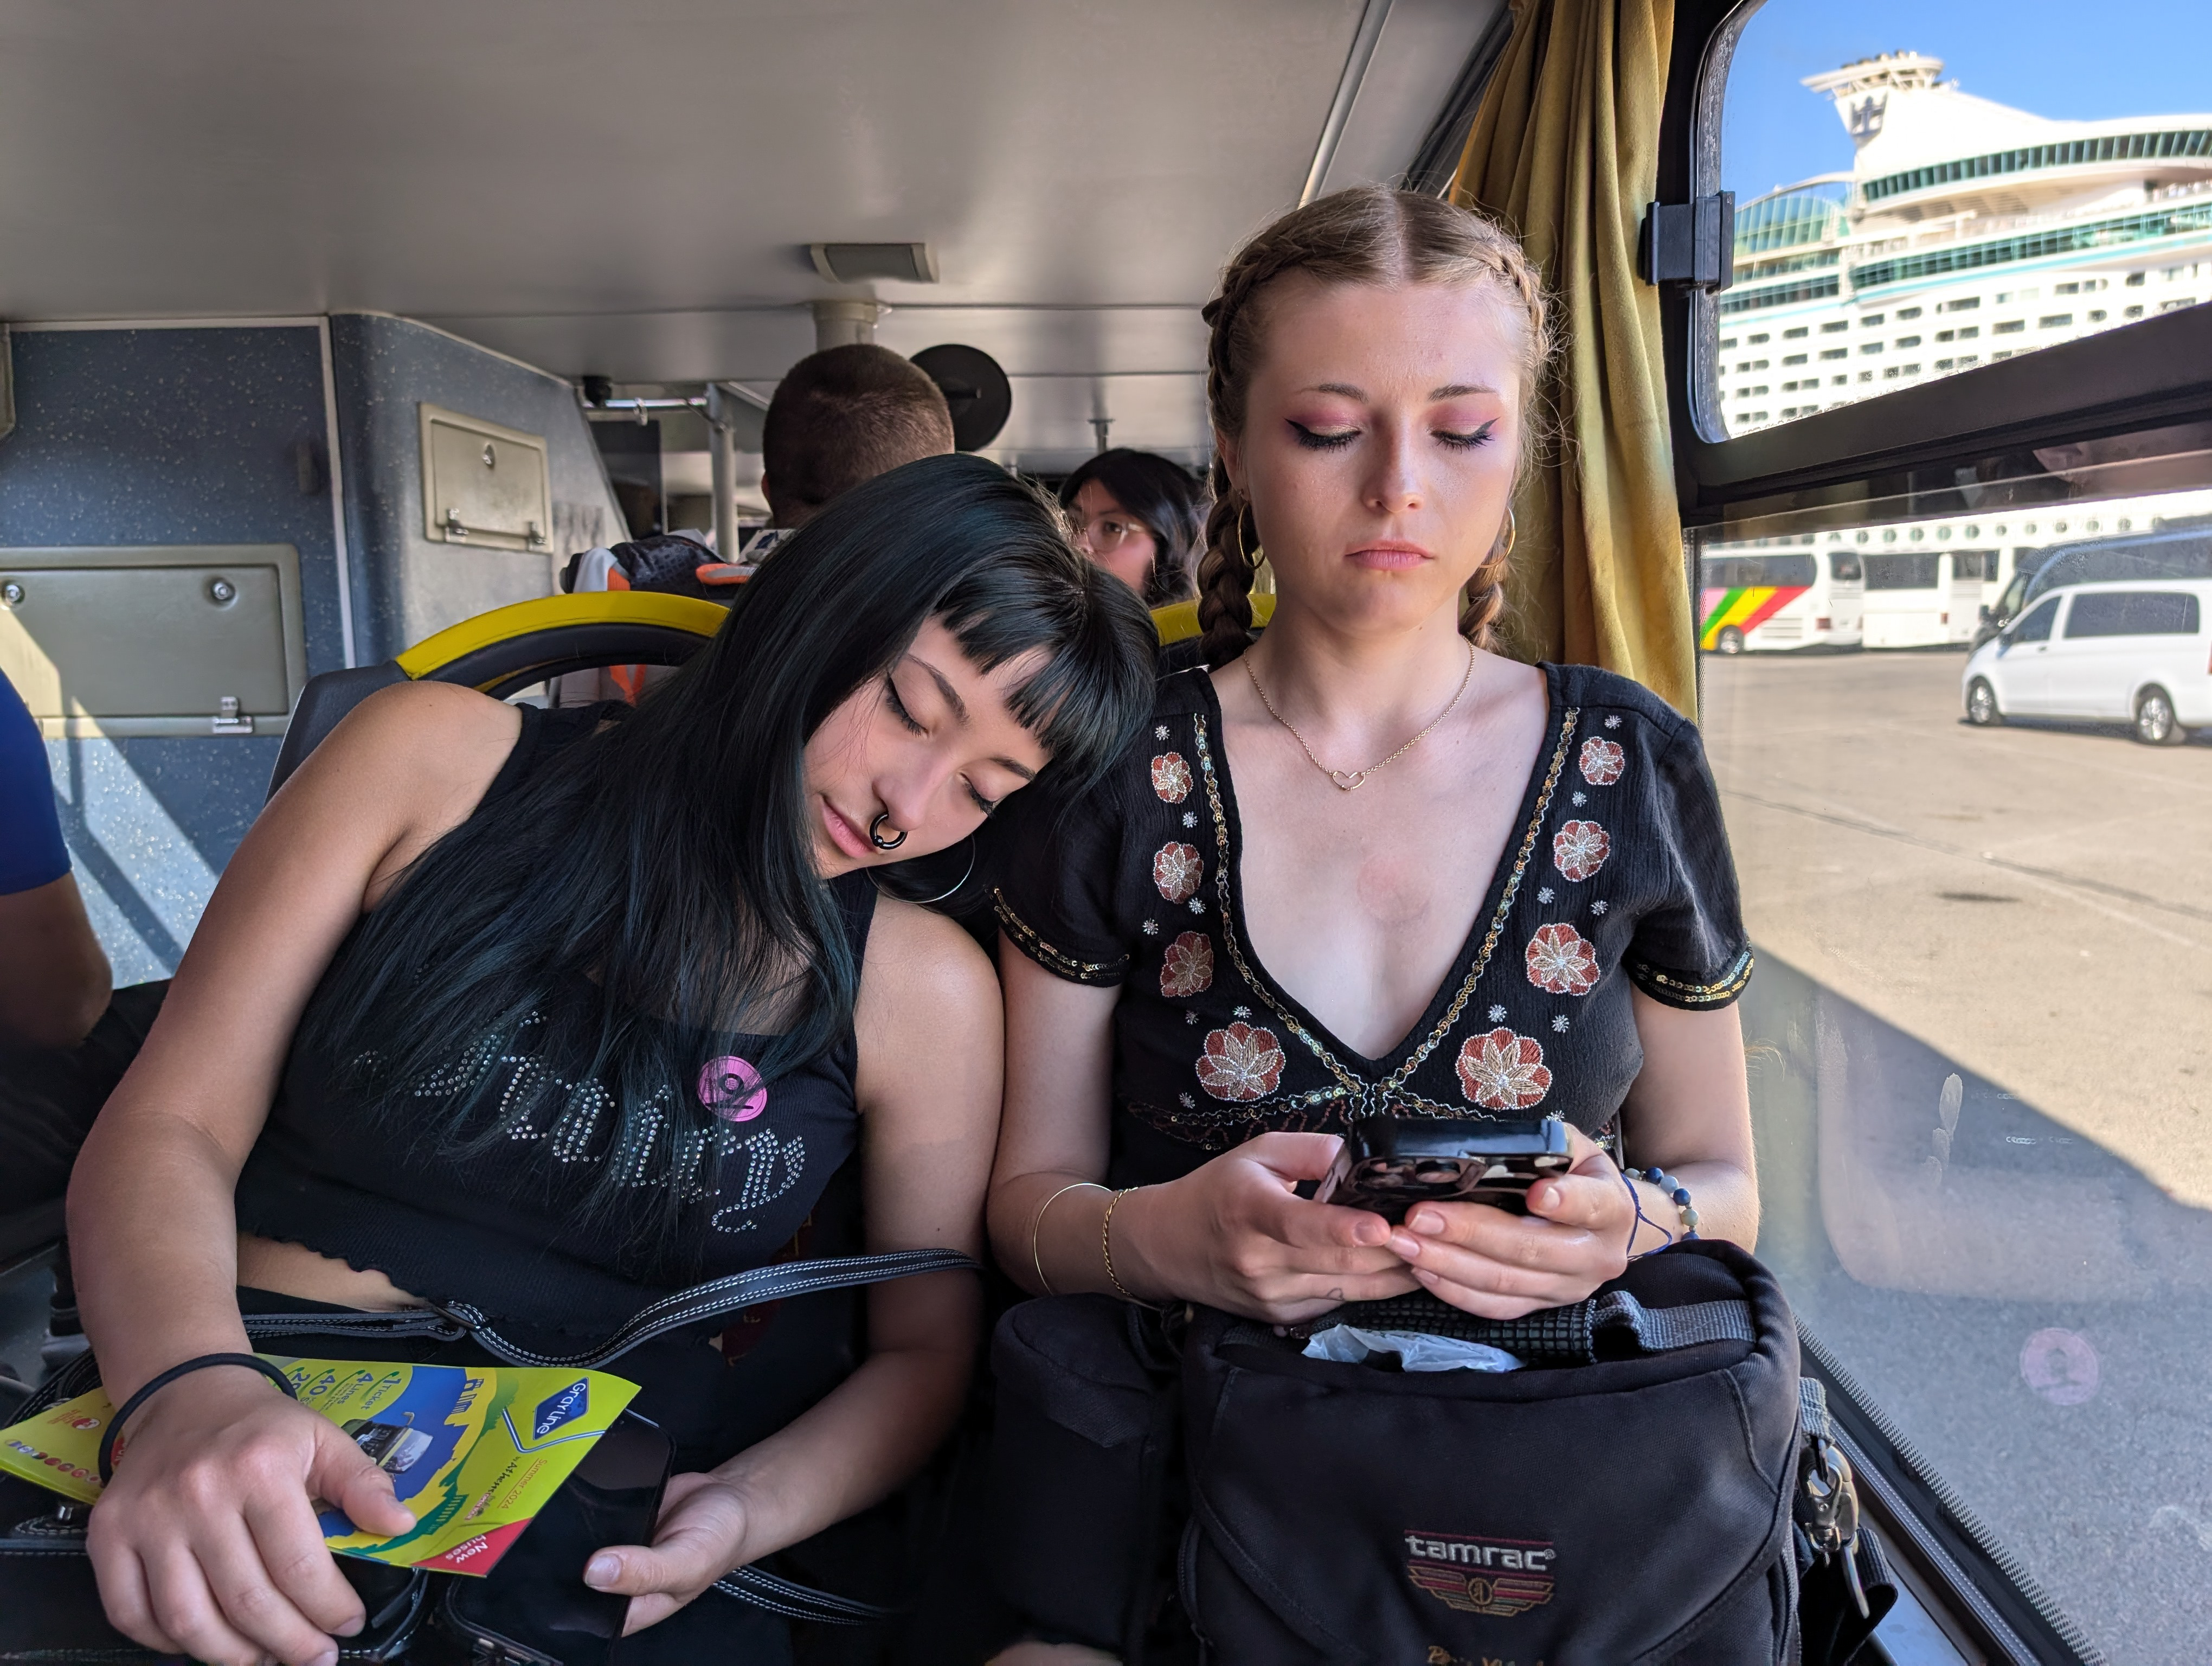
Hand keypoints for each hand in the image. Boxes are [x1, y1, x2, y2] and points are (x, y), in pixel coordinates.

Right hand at [85, 1364, 416, 1665]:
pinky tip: (205, 1641)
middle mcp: (198, 1496)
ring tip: (265, 1657)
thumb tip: (400, 1525)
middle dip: (290, 1643)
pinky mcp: (108, 1536)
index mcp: (260, 1469)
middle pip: (247, 1601)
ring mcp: (147, 1519)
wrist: (186, 1396)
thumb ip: (363, 1483)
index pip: (299, 1565)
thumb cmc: (260, 1426)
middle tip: (313, 1656)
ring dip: (232, 1655)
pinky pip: (131, 1614)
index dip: (328, 1608)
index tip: (348, 1625)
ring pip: (188, 1620)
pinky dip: (167, 1643)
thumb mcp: (324, 1438)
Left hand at [585, 1470, 752, 1634]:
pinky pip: (593, 1516)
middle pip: (577, 1580)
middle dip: (575, 1560)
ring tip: (610, 1518)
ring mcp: (617, 1551)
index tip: (576, 1573)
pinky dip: (594, 1507)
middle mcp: (621, 1583)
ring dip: (582, 1531)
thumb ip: (645, 1571)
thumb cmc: (720, 1540)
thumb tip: (596, 1572)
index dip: (574, 1598)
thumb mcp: (689, 1563)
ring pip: (580, 1546)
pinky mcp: (617, 1521)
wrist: (733, 1497)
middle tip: (595, 1540)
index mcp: (635, 1609)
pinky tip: (608, 1501)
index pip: (587, 1616)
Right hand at [1123, 1131, 1418, 1322]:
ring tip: (1437, 1255)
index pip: (1300, 1225)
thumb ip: (1311, 1152)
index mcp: (1249, 1209)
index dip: (1343, 1229)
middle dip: (1395, 1252)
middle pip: (1339, 1264)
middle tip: (1437, 1234)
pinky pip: (1337, 1305)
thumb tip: (1363, 1160)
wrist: (1168, 1247)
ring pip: (1348, 1290)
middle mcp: (1258, 1260)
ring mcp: (1270, 1296)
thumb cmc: (1218, 1191)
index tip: (1382, 1227)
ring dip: (1395, 1275)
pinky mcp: (1280, 1318)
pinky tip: (1400, 1273)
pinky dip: (1371, 1289)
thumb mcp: (1257, 1153)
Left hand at [1384, 1127, 1633, 1319]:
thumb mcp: (1575, 1149)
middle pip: (1529, 1249)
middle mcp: (1595, 1256)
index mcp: (1610, 1208)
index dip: (1563, 1201)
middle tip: (1419, 1216)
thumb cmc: (1580, 1176)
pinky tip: (1421, 1270)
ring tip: (1404, 1242)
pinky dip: (1454, 1291)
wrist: (1609, 1227)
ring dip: (1447, 1263)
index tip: (1534, 1193)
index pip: (1589, 1205)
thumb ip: (1545, 1145)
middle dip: (1469, 1232)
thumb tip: (1490, 1145)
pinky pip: (1495, 1308)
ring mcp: (1568, 1289)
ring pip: (1504, 1283)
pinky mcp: (1543, 1307)